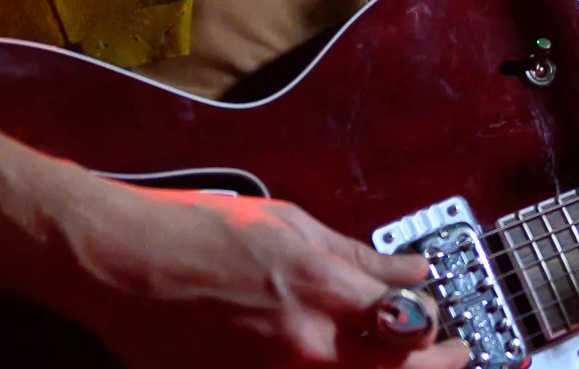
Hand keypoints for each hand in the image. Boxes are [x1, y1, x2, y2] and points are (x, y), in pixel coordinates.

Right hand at [64, 184, 469, 366]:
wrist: (121, 264)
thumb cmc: (200, 229)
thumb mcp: (290, 224)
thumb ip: (356, 256)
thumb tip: (411, 271)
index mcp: (320, 289)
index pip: (409, 324)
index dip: (437, 326)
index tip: (446, 322)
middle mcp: (304, 344)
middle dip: (437, 366)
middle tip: (457, 356)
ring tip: (405, 365)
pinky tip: (341, 368)